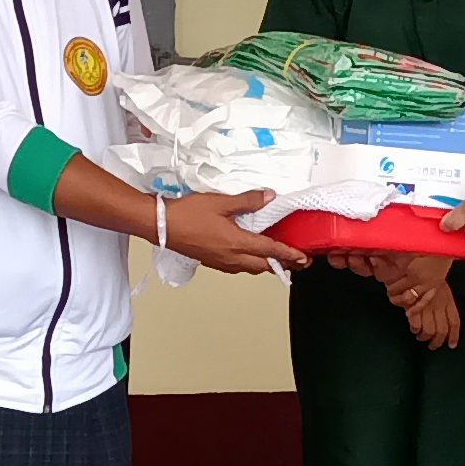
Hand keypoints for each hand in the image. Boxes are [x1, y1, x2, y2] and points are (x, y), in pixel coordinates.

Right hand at [160, 186, 310, 276]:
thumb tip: (268, 197)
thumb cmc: (187, 214)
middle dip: (283, 264)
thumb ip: (248, 201)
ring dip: (266, 265)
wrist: (161, 226)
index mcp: (237, 243)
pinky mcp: (213, 262)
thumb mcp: (221, 202)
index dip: (289, 254)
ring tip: (277, 260)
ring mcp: (221, 262)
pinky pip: (238, 267)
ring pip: (251, 269)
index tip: (303, 257)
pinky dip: (250, 264)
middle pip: (264, 266)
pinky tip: (249, 256)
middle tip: (297, 262)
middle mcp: (231, 257)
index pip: (271, 250)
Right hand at [392, 265, 462, 349]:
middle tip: (433, 346)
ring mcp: (427, 307)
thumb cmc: (429, 274)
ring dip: (424, 337)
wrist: (418, 265)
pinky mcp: (415, 308)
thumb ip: (444, 302)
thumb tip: (445, 319)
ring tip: (421, 338)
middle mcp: (439, 306)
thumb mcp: (441, 287)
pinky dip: (415, 329)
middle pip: (441, 331)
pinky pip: (416, 325)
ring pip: (429, 331)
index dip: (454, 336)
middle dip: (437, 342)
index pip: (454, 323)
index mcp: (448, 301)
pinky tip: (414, 329)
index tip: (452, 345)